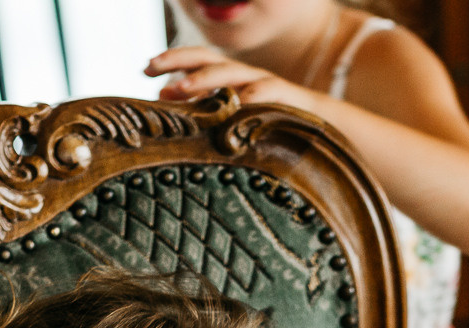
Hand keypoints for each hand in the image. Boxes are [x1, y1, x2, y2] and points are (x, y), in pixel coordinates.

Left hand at [146, 46, 319, 110]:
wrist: (324, 127)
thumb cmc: (272, 123)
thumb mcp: (233, 113)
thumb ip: (200, 103)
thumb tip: (161, 94)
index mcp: (230, 79)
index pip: (196, 61)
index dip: (170, 62)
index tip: (144, 69)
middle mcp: (244, 77)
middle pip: (208, 59)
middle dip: (178, 61)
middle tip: (151, 67)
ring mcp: (264, 86)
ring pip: (232, 73)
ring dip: (205, 79)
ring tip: (182, 88)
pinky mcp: (287, 99)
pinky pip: (268, 93)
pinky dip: (251, 97)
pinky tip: (236, 105)